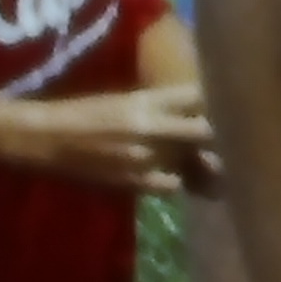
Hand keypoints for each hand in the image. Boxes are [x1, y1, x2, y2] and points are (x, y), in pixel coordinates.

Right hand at [14, 82, 220, 198]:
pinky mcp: (133, 181)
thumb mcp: (125, 100)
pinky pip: (171, 185)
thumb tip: (199, 111)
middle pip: (206, 130)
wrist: (46, 137)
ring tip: (205, 161)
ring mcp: (143, 156)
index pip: (199, 96)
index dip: (219, 102)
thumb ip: (161, 106)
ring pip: (191, 160)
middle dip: (220, 134)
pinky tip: (169, 176)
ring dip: (197, 160)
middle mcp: (150, 125)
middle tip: (234, 138)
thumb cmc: (84, 113)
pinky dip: (173, 181)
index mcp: (147, 99)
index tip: (232, 106)